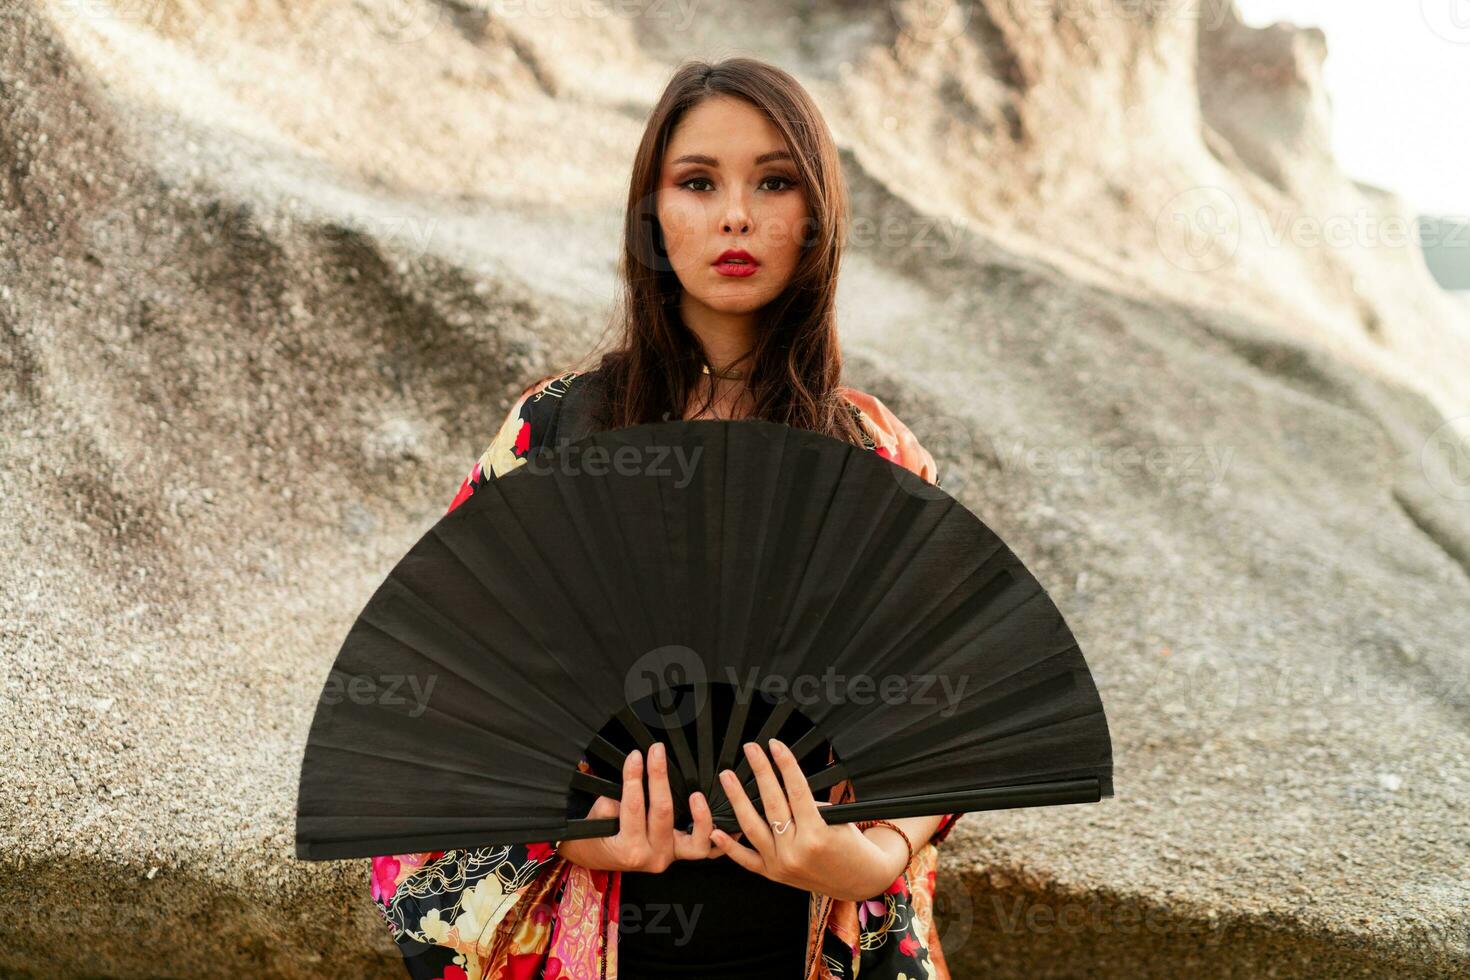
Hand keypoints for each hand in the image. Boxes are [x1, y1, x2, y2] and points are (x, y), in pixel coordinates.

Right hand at [555, 743, 725, 871]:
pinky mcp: (681, 856)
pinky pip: (706, 850)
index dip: (634, 778)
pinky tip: (730, 823)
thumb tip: (634, 776)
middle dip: (659, 778)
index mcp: (629, 849)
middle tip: (657, 752)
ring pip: (696, 842)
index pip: (633, 806)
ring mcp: (670, 858)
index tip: (635, 756)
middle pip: (663, 813)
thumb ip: (614, 801)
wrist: (595, 856)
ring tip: (698, 795)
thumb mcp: (597, 817)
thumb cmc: (595, 835)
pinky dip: (720, 838)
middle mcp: (653, 858)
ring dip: (701, 816)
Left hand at [707, 738, 909, 901]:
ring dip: (737, 800)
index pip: (796, 791)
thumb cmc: (853, 849)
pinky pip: (746, 860)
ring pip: (753, 828)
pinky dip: (730, 846)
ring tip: (728, 778)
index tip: (776, 746)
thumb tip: (784, 788)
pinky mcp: (773, 875)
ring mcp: (781, 865)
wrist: (860, 882)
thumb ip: (809, 806)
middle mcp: (796, 851)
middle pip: (772, 804)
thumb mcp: (838, 821)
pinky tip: (716, 830)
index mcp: (816, 835)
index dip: (785, 764)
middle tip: (751, 750)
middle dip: (760, 772)